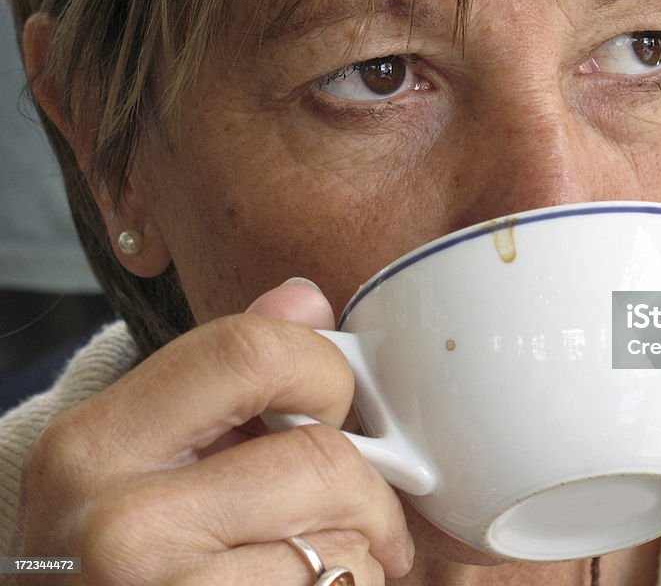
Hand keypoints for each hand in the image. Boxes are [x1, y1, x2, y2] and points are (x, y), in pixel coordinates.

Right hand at [12, 279, 413, 584]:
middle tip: (356, 507)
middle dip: (364, 484)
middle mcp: (120, 523)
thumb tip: (306, 300)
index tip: (332, 407)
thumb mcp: (139, 456)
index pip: (250, 353)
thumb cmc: (117, 556)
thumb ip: (224, 372)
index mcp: (97, 444)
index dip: (322, 371)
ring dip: (359, 550)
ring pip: (345, 542)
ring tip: (318, 562)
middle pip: (321, 459)